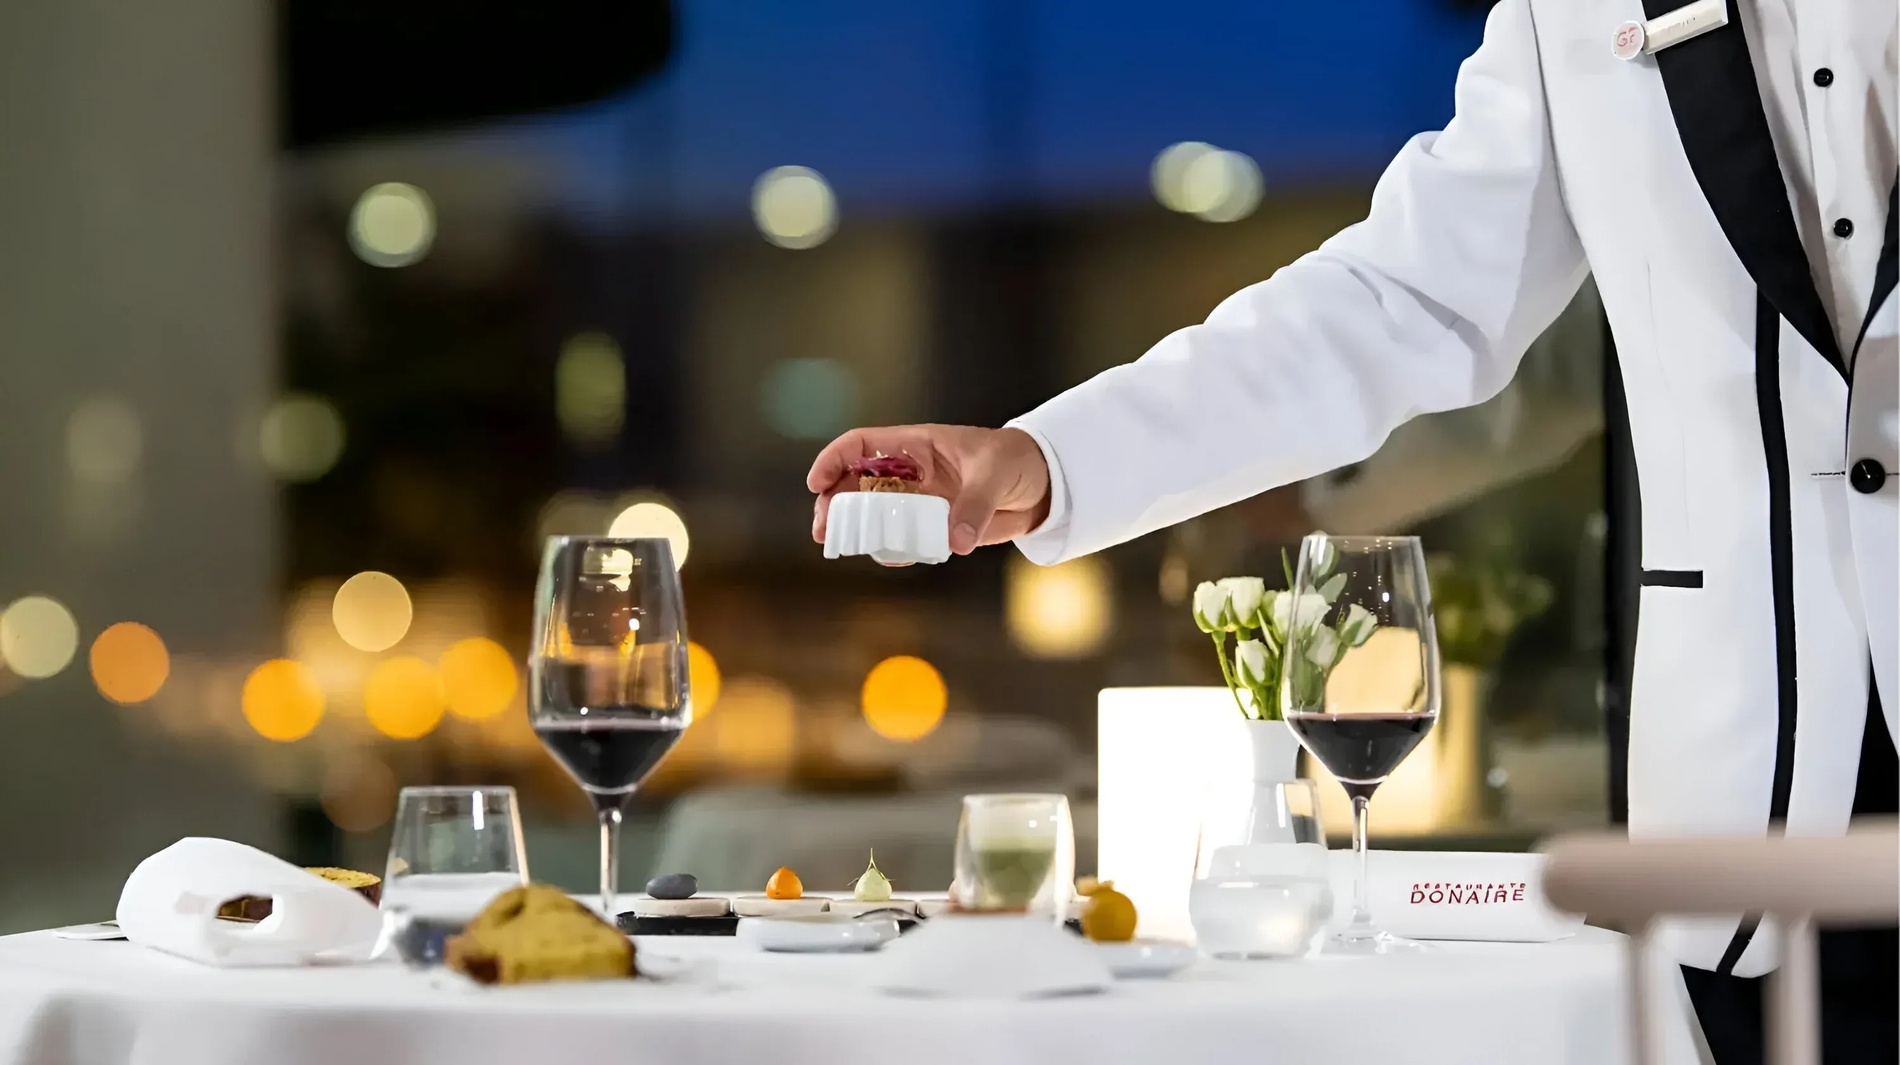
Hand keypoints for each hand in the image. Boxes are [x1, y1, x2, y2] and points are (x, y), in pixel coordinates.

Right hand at [807, 425, 1051, 556]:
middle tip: (824, 530)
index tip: (817, 483)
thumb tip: (955, 541)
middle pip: (855, 483)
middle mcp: (910, 472)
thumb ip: (974, 505)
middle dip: (833, 504)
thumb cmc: (1016, 461)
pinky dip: (892, 550)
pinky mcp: (934, 526)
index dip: (834, 460)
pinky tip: (890, 557)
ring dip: (855, 530)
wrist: (1044, 485)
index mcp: (916, 445)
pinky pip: (903, 539)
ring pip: (873, 514)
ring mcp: (919, 500)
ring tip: (844, 547)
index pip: (861, 445)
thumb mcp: (995, 474)